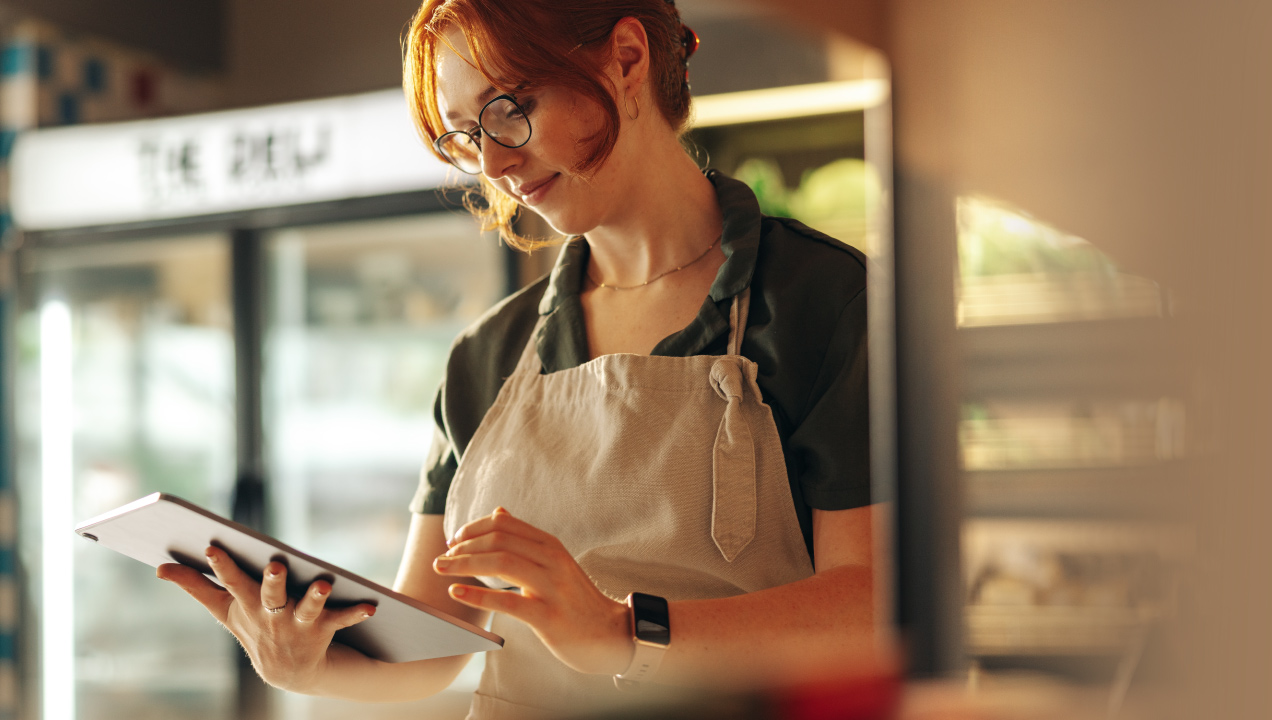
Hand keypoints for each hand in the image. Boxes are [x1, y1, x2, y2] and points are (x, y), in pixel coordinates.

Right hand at [157, 546, 375, 692]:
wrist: (289, 672)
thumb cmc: (255, 628)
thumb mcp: (225, 609)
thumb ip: (195, 586)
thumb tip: (160, 567)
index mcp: (246, 605)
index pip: (231, 582)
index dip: (222, 566)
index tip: (214, 547)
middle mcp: (271, 615)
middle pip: (270, 595)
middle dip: (272, 582)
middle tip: (276, 565)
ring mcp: (298, 625)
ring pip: (307, 609)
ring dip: (315, 597)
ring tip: (323, 584)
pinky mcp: (323, 630)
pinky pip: (341, 619)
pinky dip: (356, 612)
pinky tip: (371, 605)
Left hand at [434, 508, 631, 675]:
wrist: (609, 633)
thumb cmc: (575, 599)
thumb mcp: (554, 562)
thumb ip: (526, 539)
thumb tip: (498, 511)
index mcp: (550, 545)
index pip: (505, 524)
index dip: (474, 528)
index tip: (454, 540)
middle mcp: (552, 560)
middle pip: (499, 540)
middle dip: (463, 546)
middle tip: (441, 558)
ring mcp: (552, 587)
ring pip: (501, 563)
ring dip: (464, 564)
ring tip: (441, 569)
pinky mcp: (548, 616)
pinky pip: (507, 602)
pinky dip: (477, 595)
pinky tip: (456, 593)